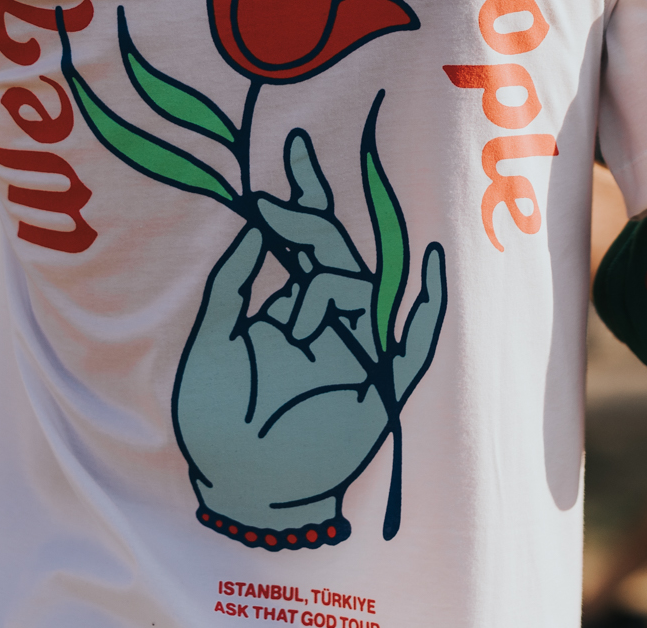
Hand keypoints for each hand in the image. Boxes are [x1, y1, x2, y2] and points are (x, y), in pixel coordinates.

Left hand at [174, 129, 444, 544]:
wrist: (237, 495)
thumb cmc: (214, 425)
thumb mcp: (210, 344)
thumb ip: (232, 286)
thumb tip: (253, 226)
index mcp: (289, 313)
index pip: (303, 243)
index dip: (301, 197)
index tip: (290, 152)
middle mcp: (328, 327)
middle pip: (336, 254)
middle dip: (317, 208)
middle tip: (296, 160)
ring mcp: (357, 355)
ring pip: (366, 290)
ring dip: (331, 280)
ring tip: (294, 304)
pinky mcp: (381, 389)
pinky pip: (416, 343)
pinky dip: (431, 306)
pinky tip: (436, 265)